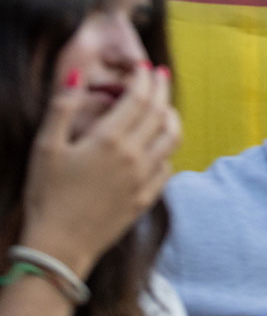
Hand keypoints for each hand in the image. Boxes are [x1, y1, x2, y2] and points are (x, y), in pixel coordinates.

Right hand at [19, 64, 180, 279]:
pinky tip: (159, 148)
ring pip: (171, 138)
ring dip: (172, 117)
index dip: (145, 77)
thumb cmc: (47, 195)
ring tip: (166, 108)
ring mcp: (142, 179)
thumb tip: (76, 75)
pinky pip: (167, 168)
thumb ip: (62, 107)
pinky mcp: (144, 200)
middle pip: (160, 112)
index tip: (145, 67)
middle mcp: (133, 155)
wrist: (57, 248)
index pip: (139, 97)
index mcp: (109, 139)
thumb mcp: (46, 147)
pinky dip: (167, 151)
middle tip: (161, 75)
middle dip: (162, 89)